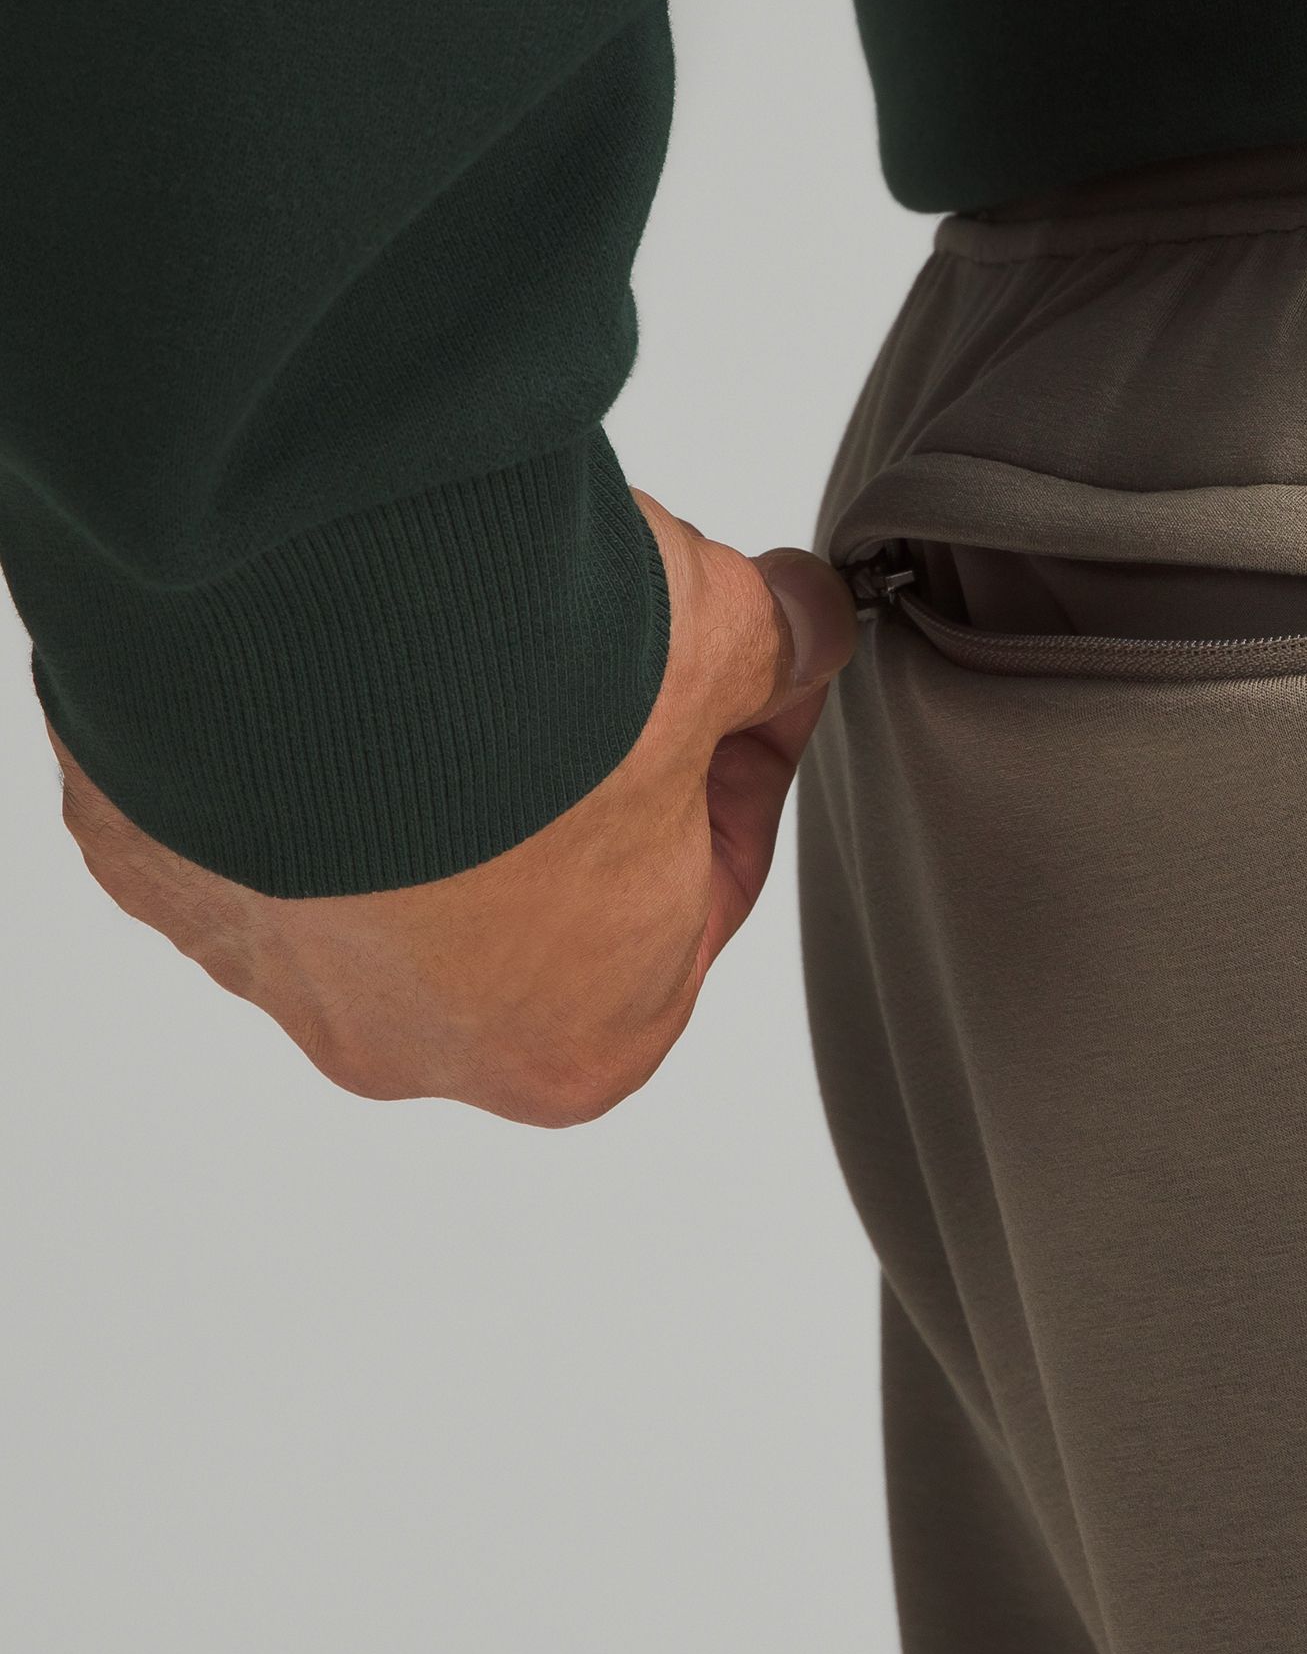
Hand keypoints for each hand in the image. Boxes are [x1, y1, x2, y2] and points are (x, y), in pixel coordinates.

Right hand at [45, 489, 858, 1126]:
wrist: (323, 613)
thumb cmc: (533, 685)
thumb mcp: (715, 648)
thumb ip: (776, 655)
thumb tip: (804, 623)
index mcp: (584, 1039)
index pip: (700, 895)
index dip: (736, 766)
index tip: (748, 684)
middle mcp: (411, 1040)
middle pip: (543, 885)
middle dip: (592, 759)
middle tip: (613, 643)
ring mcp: (267, 962)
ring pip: (387, 850)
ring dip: (440, 751)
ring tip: (474, 625)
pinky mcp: (154, 866)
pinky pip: (254, 802)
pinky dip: (303, 732)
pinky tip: (347, 639)